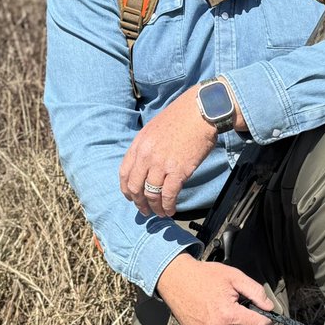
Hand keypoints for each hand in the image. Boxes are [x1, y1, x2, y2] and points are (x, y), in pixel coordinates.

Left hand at [120, 85, 216, 217]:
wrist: (200, 112)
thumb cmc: (181, 117)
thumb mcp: (154, 129)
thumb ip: (147, 147)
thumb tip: (147, 164)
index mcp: (139, 145)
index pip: (124, 173)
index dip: (127, 190)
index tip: (132, 198)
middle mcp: (146, 156)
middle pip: (135, 187)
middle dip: (138, 203)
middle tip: (145, 211)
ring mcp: (161, 164)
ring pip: (151, 194)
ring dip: (155, 207)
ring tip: (160, 213)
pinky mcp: (178, 171)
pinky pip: (168, 195)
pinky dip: (168, 206)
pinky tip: (171, 211)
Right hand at [156, 254, 274, 324]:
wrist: (177, 281)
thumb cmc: (204, 277)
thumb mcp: (234, 277)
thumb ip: (256, 292)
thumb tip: (269, 306)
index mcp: (228, 314)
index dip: (266, 319)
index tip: (265, 314)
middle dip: (250, 321)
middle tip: (243, 308)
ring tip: (233, 316)